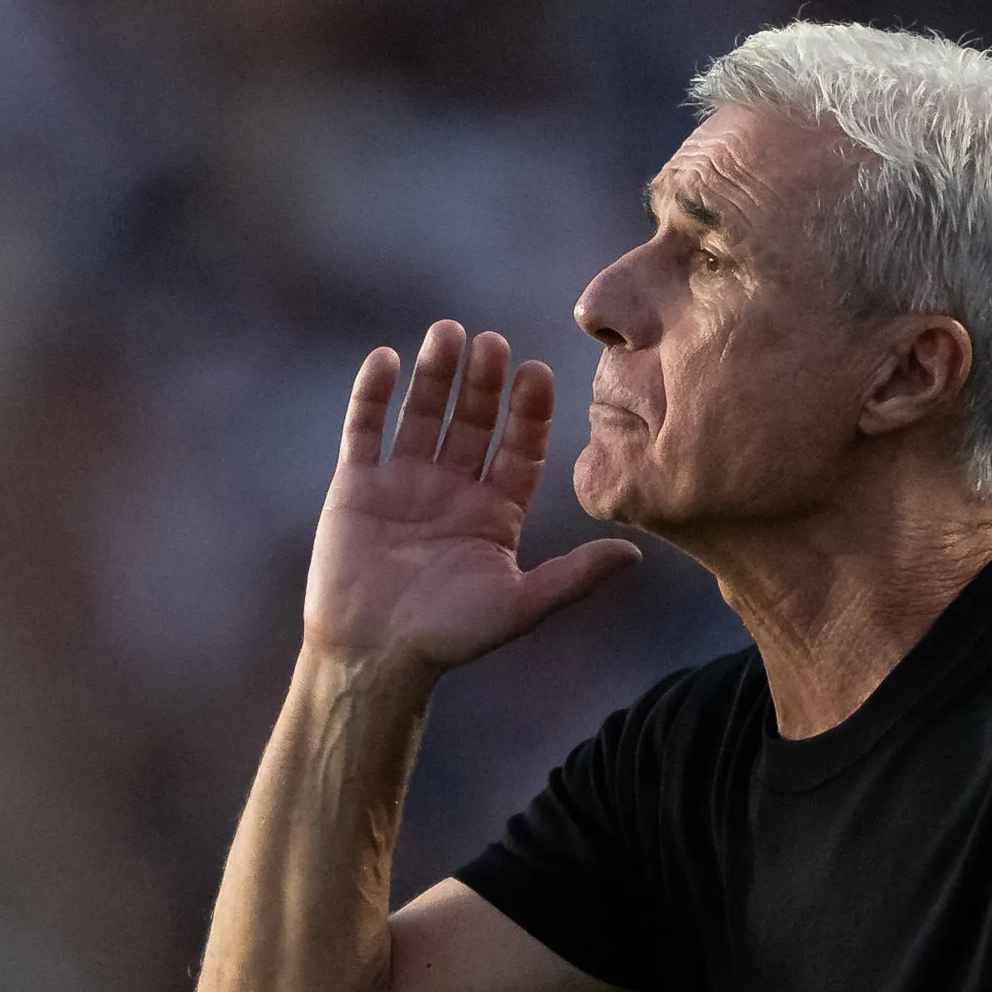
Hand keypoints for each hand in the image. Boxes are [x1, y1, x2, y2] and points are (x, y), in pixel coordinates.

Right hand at [304, 321, 638, 677]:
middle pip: (474, 421)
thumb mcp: (519, 605)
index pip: (520, 448)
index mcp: (495, 512)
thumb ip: (573, 575)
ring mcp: (403, 482)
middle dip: (484, 383)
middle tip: (492, 343)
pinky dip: (373, 394)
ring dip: (435, 375)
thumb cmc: (448, 638)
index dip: (529, 411)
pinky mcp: (356, 484)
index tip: (537, 373)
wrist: (371, 657)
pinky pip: (365, 428)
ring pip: (423, 414)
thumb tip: (635, 554)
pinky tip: (386, 358)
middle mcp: (453, 489)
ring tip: (448, 333)